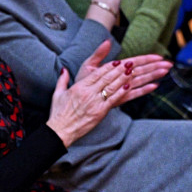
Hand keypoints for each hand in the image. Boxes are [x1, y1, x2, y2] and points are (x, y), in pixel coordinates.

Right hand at [47, 45, 169, 145]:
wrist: (60, 130)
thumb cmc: (58, 113)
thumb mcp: (58, 93)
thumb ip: (62, 80)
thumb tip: (64, 69)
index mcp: (79, 87)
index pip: (97, 73)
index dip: (109, 66)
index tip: (118, 61)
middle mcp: (88, 93)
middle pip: (107, 78)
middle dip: (120, 69)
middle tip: (131, 62)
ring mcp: (95, 102)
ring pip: (112, 87)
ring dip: (124, 78)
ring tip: (133, 71)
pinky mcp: (100, 112)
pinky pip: (113, 100)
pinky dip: (122, 92)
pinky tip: (130, 86)